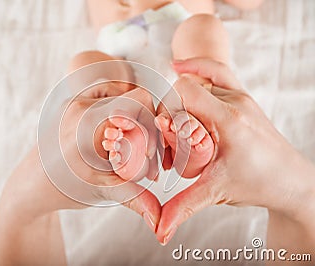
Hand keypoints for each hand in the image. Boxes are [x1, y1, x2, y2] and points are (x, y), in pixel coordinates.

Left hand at [48, 86, 160, 231]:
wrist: (34, 183)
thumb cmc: (65, 187)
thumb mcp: (102, 191)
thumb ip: (135, 198)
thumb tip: (160, 222)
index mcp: (89, 123)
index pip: (139, 101)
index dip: (152, 126)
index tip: (149, 155)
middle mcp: (81, 104)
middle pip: (134, 99)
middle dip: (145, 127)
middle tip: (144, 157)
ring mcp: (75, 99)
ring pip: (122, 95)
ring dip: (133, 119)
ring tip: (129, 148)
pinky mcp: (73, 101)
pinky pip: (107, 96)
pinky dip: (119, 113)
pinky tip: (116, 136)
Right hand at [155, 58, 314, 244]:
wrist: (291, 180)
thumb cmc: (259, 183)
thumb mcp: (216, 192)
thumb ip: (183, 207)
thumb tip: (159, 229)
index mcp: (229, 119)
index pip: (184, 91)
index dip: (164, 104)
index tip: (159, 129)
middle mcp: (235, 101)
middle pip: (188, 86)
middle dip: (169, 107)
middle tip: (165, 134)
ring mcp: (240, 96)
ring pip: (199, 80)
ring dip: (181, 96)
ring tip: (173, 118)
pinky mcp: (242, 97)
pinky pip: (218, 70)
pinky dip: (197, 67)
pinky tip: (180, 67)